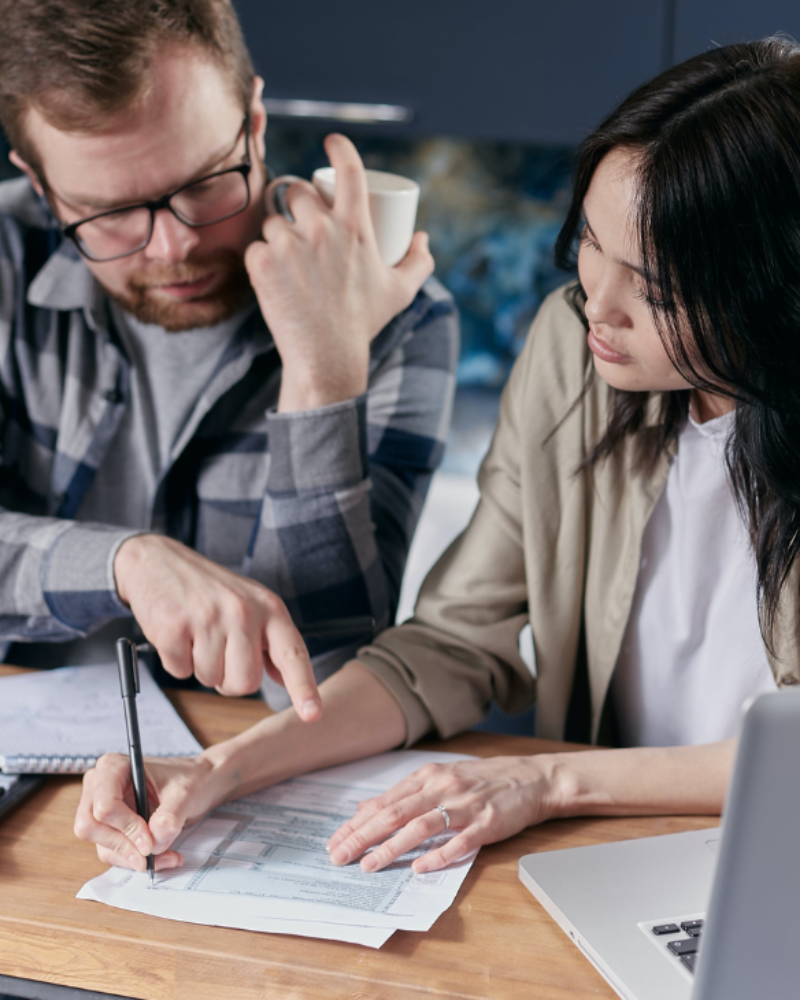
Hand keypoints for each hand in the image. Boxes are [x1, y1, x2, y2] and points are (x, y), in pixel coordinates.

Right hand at [74, 752, 220, 871]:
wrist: (199, 784)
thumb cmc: (190, 779)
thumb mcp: (185, 794)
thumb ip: (169, 817)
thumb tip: (153, 843)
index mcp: (113, 767)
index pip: (104, 805)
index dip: (126, 827)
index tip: (150, 841)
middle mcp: (100, 786)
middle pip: (91, 827)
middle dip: (123, 846)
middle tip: (152, 855)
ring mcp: (101, 808)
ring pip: (102, 845)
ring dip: (133, 857)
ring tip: (167, 855)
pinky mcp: (110, 827)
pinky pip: (113, 852)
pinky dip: (135, 859)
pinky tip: (161, 856)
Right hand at [114, 533, 320, 714]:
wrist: (159, 560)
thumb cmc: (210, 589)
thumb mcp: (251, 604)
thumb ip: (270, 642)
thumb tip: (286, 679)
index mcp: (269, 608)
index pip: (292, 653)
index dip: (303, 687)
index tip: (312, 714)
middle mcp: (243, 611)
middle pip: (245, 682)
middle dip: (229, 679)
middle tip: (218, 650)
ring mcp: (208, 618)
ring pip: (211, 680)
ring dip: (200, 667)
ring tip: (196, 634)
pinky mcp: (174, 626)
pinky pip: (180, 672)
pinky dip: (176, 661)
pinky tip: (178, 633)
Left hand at [244, 133, 433, 411]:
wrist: (327, 357)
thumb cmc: (364, 323)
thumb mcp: (400, 292)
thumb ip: (419, 262)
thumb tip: (421, 237)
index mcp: (356, 227)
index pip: (349, 170)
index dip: (340, 148)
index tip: (332, 142)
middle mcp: (321, 229)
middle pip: (298, 192)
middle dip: (298, 204)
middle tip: (301, 227)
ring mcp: (289, 245)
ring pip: (273, 221)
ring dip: (277, 235)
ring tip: (288, 261)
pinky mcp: (263, 264)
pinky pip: (256, 248)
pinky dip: (262, 261)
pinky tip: (272, 278)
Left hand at [326, 755, 560, 873]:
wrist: (531, 778)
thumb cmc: (483, 780)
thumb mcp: (439, 778)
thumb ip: (403, 794)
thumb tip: (364, 808)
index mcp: (428, 777)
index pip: (384, 802)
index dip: (357, 824)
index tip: (334, 841)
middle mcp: (442, 787)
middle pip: (395, 813)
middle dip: (363, 837)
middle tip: (339, 856)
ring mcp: (464, 805)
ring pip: (420, 826)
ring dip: (392, 847)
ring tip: (369, 865)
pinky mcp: (486, 822)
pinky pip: (460, 841)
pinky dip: (438, 855)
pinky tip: (420, 868)